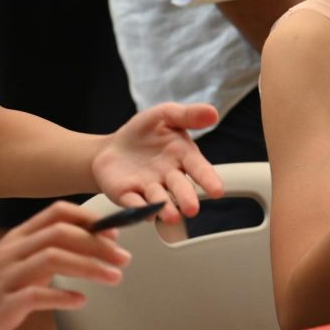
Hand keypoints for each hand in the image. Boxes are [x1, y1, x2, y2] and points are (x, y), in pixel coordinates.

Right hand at [0, 202, 129, 329]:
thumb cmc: (0, 284)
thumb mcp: (25, 258)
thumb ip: (56, 247)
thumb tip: (102, 238)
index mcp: (21, 236)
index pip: (57, 213)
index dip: (89, 218)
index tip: (114, 231)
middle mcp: (13, 251)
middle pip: (60, 235)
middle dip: (97, 244)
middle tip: (124, 258)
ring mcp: (6, 277)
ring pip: (51, 259)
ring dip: (89, 267)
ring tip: (114, 276)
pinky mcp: (3, 304)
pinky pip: (35, 295)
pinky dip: (62, 297)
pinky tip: (81, 301)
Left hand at [91, 103, 223, 222]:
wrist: (112, 147)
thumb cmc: (144, 132)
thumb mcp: (166, 115)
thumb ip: (188, 115)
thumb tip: (213, 113)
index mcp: (183, 156)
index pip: (199, 168)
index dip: (208, 179)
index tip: (217, 191)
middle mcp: (169, 176)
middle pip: (180, 188)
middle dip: (186, 198)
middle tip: (192, 208)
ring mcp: (148, 188)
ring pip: (159, 200)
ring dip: (165, 209)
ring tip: (171, 217)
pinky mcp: (128, 195)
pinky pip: (133, 203)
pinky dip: (139, 209)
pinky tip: (145, 214)